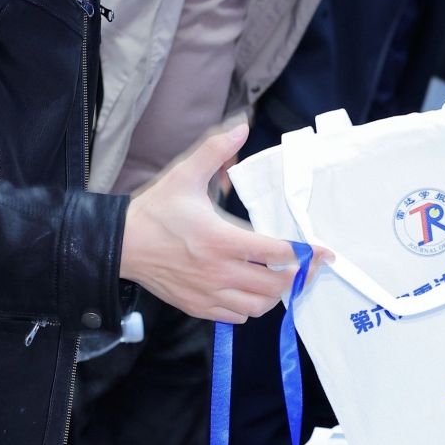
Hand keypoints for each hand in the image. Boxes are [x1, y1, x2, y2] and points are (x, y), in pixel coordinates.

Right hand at [121, 124, 302, 323]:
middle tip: (304, 265)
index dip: (306, 253)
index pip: (277, 253)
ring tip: (277, 277)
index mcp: (221, 240)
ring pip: (259, 307)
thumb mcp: (184, 175)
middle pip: (275, 285)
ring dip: (274, 294)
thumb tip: (240, 127)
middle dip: (295, 276)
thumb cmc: (155, 212)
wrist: (121, 245)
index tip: (323, 252)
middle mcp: (219, 271)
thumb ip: (215, 151)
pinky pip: (237, 317)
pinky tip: (249, 290)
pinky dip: (250, 307)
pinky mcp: (198, 306)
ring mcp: (208, 293)